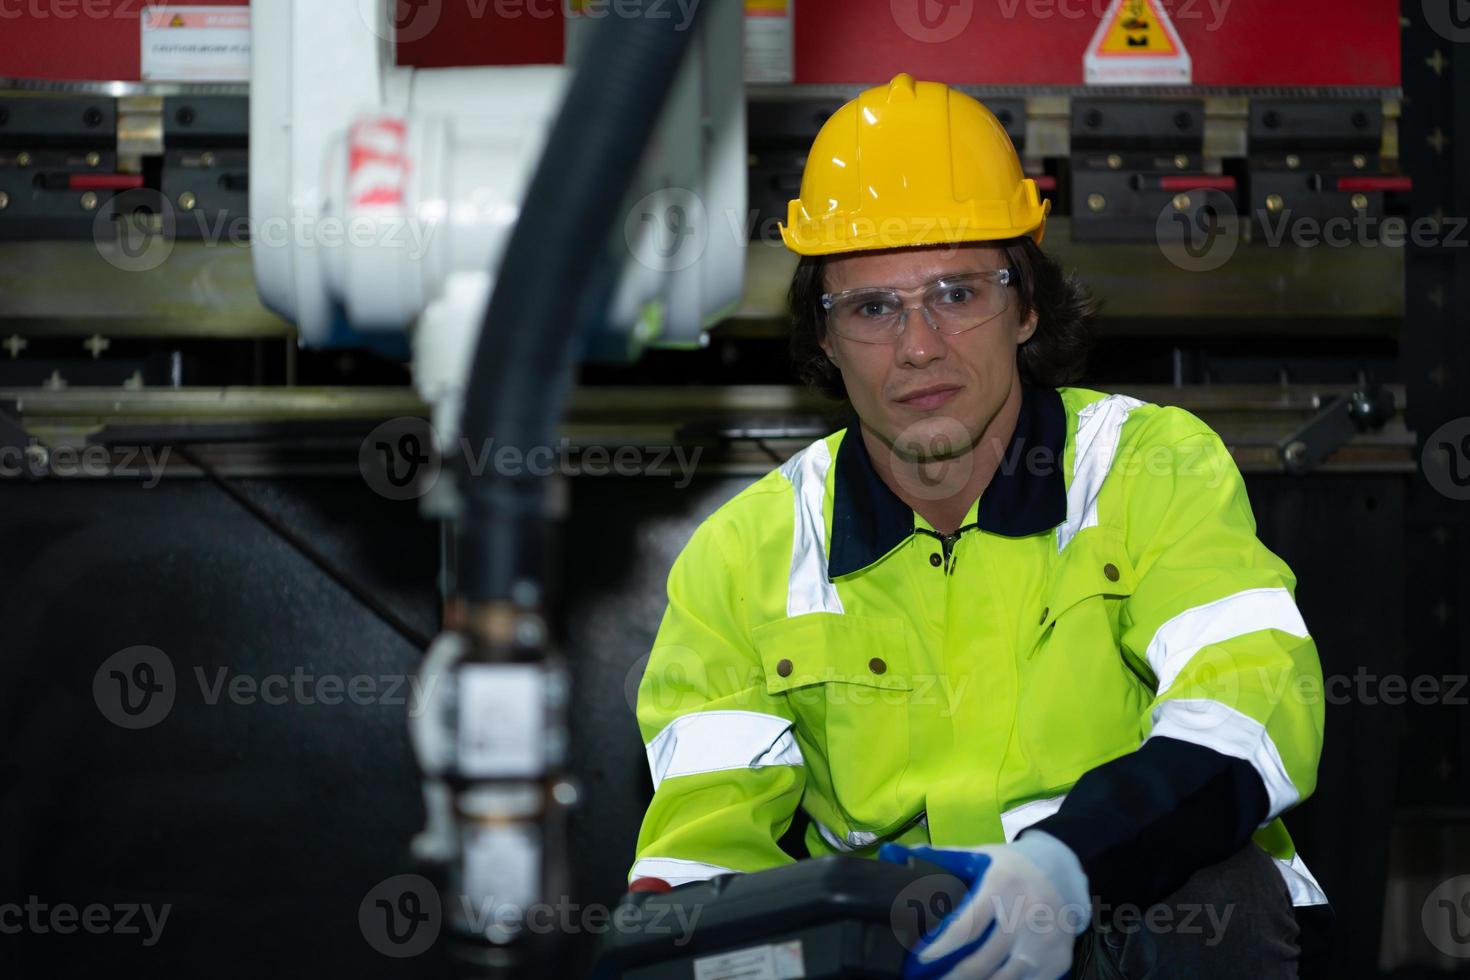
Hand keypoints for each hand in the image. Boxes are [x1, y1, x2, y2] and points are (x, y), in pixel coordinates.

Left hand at [880, 832, 1090, 979]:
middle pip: (981, 962)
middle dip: (951, 978)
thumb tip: (905, 857)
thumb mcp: (983, 855)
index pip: (966, 926)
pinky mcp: (1057, 961)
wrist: (1065, 872)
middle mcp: (1024, 916)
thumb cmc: (1012, 866)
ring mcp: (1043, 943)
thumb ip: (948, 860)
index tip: (920, 958)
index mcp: (1001, 886)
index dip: (940, 947)